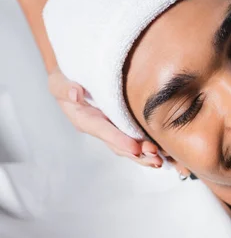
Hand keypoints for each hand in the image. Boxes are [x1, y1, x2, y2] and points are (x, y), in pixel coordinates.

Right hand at [48, 67, 162, 167]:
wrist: (72, 77)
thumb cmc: (65, 79)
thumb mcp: (58, 81)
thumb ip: (64, 87)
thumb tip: (75, 93)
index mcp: (84, 120)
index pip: (103, 131)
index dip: (119, 140)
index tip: (135, 147)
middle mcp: (99, 128)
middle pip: (119, 145)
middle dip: (137, 153)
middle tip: (156, 158)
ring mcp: (111, 129)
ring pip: (128, 146)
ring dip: (145, 155)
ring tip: (162, 159)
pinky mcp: (120, 126)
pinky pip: (134, 138)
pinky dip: (148, 146)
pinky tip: (164, 152)